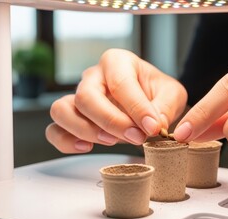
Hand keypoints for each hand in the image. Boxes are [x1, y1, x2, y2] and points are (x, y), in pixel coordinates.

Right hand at [46, 49, 186, 152]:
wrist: (150, 100)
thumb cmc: (158, 94)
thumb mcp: (172, 95)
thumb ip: (165, 107)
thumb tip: (153, 124)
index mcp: (117, 62)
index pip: (120, 83)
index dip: (136, 108)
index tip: (152, 127)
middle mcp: (93, 76)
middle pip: (86, 96)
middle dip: (111, 121)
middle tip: (136, 137)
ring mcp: (78, 97)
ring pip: (62, 110)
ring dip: (85, 130)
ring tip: (111, 141)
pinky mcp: (72, 118)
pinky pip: (54, 130)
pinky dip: (65, 141)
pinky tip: (87, 147)